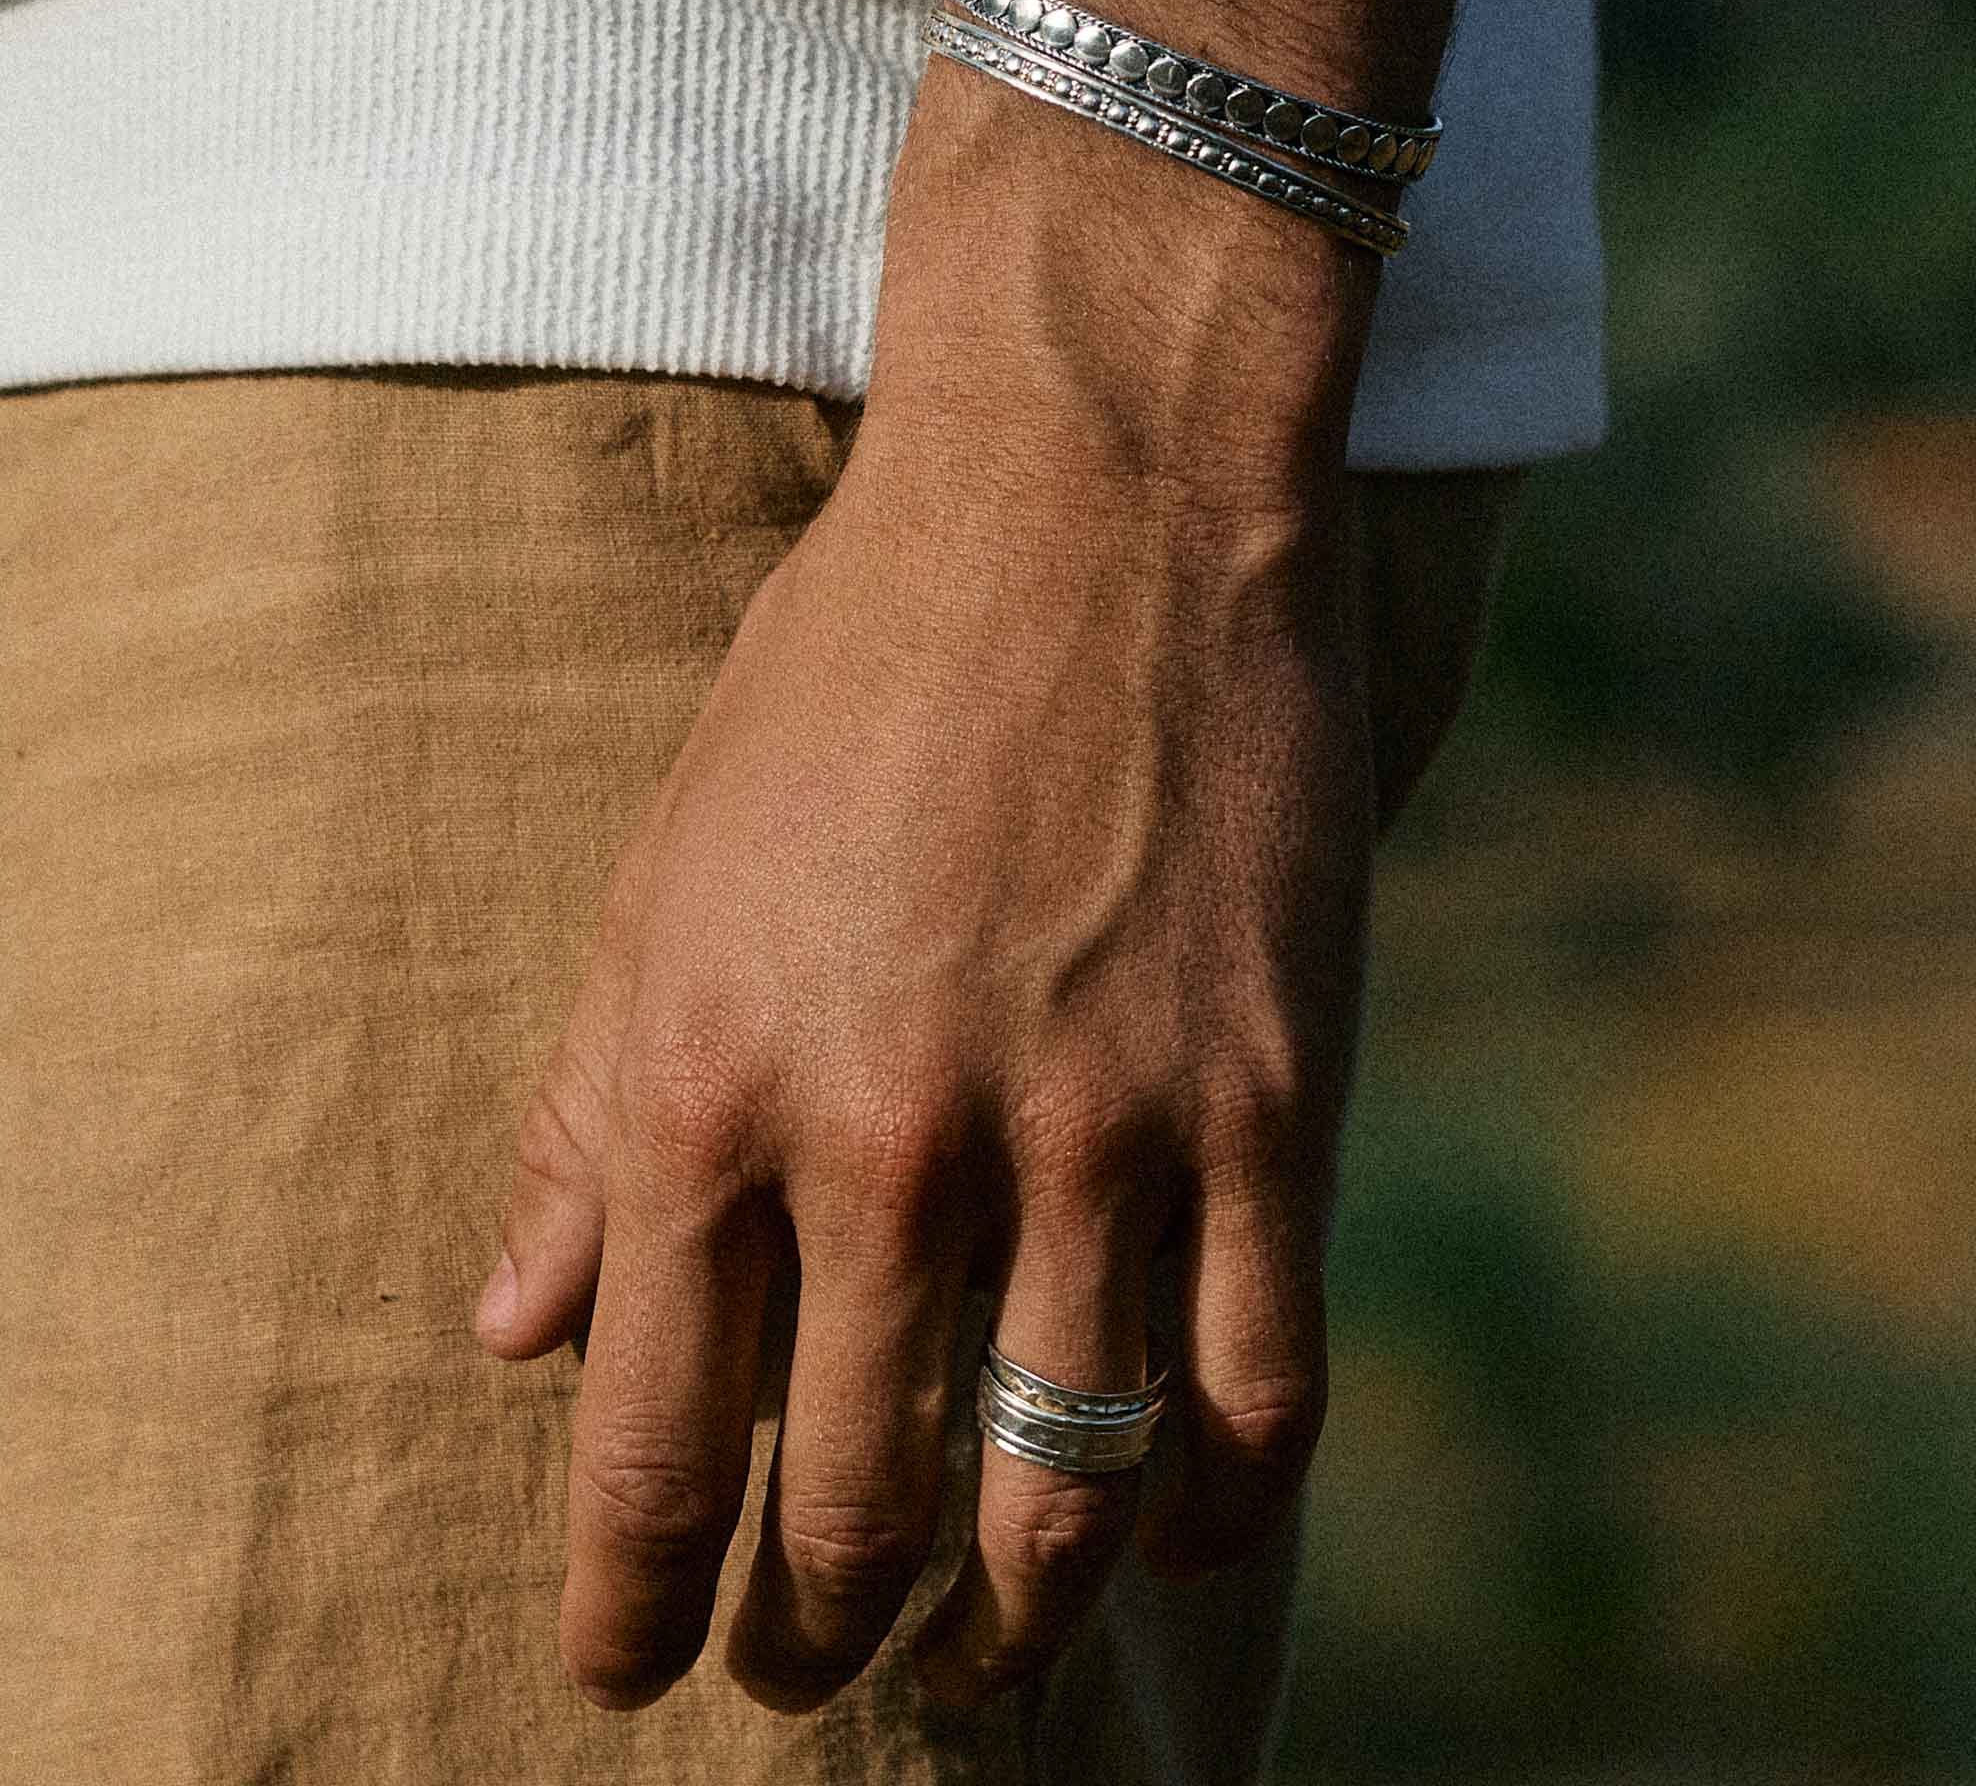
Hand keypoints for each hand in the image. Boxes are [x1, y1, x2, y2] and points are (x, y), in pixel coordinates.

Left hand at [470, 368, 1386, 1709]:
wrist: (1092, 495)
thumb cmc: (856, 667)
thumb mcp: (668, 867)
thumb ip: (588, 1112)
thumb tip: (514, 1327)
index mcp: (714, 1084)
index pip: (654, 1442)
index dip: (633, 1598)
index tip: (630, 1670)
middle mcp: (896, 1138)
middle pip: (852, 1500)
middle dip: (815, 1630)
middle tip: (811, 1665)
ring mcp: (1101, 1130)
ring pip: (1058, 1486)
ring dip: (1013, 1617)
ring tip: (983, 1652)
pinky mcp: (1273, 1099)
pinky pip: (1257, 1385)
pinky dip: (1211, 1505)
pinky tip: (1170, 1538)